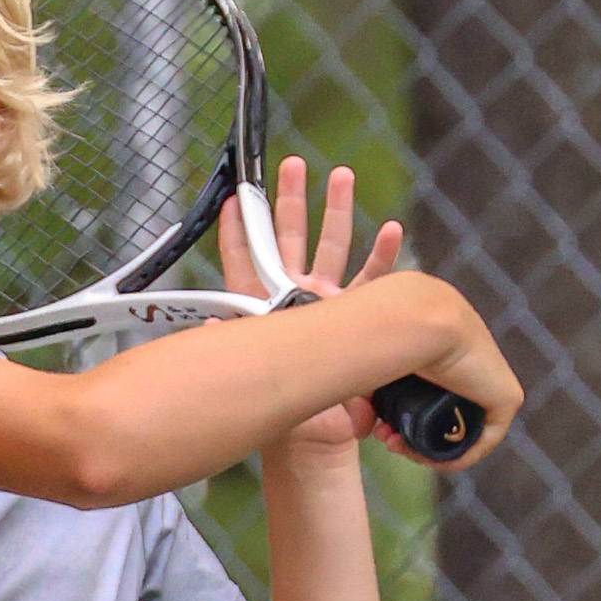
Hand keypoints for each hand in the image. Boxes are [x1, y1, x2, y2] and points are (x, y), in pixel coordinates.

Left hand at [222, 159, 410, 454]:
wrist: (313, 436)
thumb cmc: (277, 408)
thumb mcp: (253, 367)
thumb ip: (234, 338)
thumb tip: (208, 322)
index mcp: (263, 306)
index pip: (244, 258)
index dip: (238, 228)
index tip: (237, 194)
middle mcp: (294, 296)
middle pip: (288, 238)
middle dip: (291, 200)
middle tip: (293, 165)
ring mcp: (325, 302)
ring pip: (332, 247)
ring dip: (337, 211)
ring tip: (342, 175)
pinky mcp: (354, 316)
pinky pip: (372, 280)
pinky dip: (382, 255)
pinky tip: (392, 230)